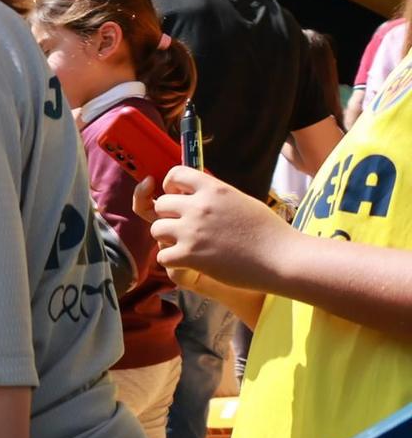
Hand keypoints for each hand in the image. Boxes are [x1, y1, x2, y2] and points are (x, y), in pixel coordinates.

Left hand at [149, 166, 295, 294]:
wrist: (282, 257)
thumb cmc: (268, 232)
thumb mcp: (241, 201)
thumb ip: (216, 196)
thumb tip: (198, 194)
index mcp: (214, 189)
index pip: (175, 174)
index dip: (171, 186)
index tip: (177, 196)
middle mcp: (199, 206)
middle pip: (161, 205)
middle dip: (168, 217)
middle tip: (184, 228)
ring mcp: (192, 231)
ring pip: (156, 230)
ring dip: (167, 239)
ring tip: (186, 246)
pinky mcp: (189, 255)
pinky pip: (162, 256)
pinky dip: (172, 261)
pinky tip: (188, 263)